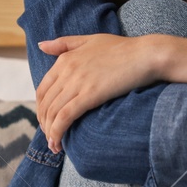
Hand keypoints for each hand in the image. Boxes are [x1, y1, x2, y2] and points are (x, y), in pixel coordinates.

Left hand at [34, 34, 163, 152]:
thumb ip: (64, 43)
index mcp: (64, 59)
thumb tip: (41, 45)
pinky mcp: (89, 95)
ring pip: (52, 112)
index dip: (41, 109)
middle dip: (44, 124)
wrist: (146, 55)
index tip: (47, 122)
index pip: (42, 89)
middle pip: (45, 103)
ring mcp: (77, 82)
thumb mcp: (89, 40)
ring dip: (50, 132)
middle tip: (51, 137)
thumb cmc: (122, 48)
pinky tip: (58, 144)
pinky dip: (57, 132)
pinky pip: (65, 117)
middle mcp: (66, 70)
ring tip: (55, 146)